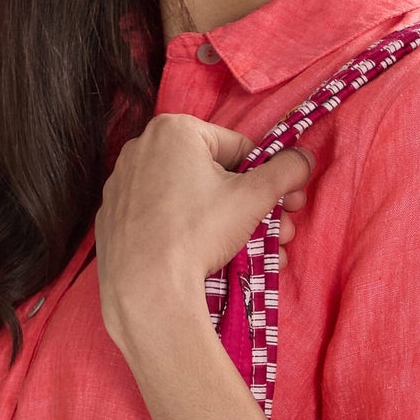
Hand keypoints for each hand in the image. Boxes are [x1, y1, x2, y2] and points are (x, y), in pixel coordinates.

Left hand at [96, 114, 313, 352]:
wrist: (145, 289)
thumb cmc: (198, 233)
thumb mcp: (254, 197)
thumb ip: (286, 170)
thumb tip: (304, 159)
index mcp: (173, 130)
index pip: (238, 147)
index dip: (269, 177)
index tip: (288, 202)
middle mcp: (142, 149)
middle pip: (215, 175)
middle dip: (254, 206)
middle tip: (279, 231)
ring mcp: (123, 185)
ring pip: (191, 199)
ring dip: (230, 223)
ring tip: (258, 252)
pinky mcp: (115, 218)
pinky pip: (163, 217)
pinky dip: (190, 232)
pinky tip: (214, 257)